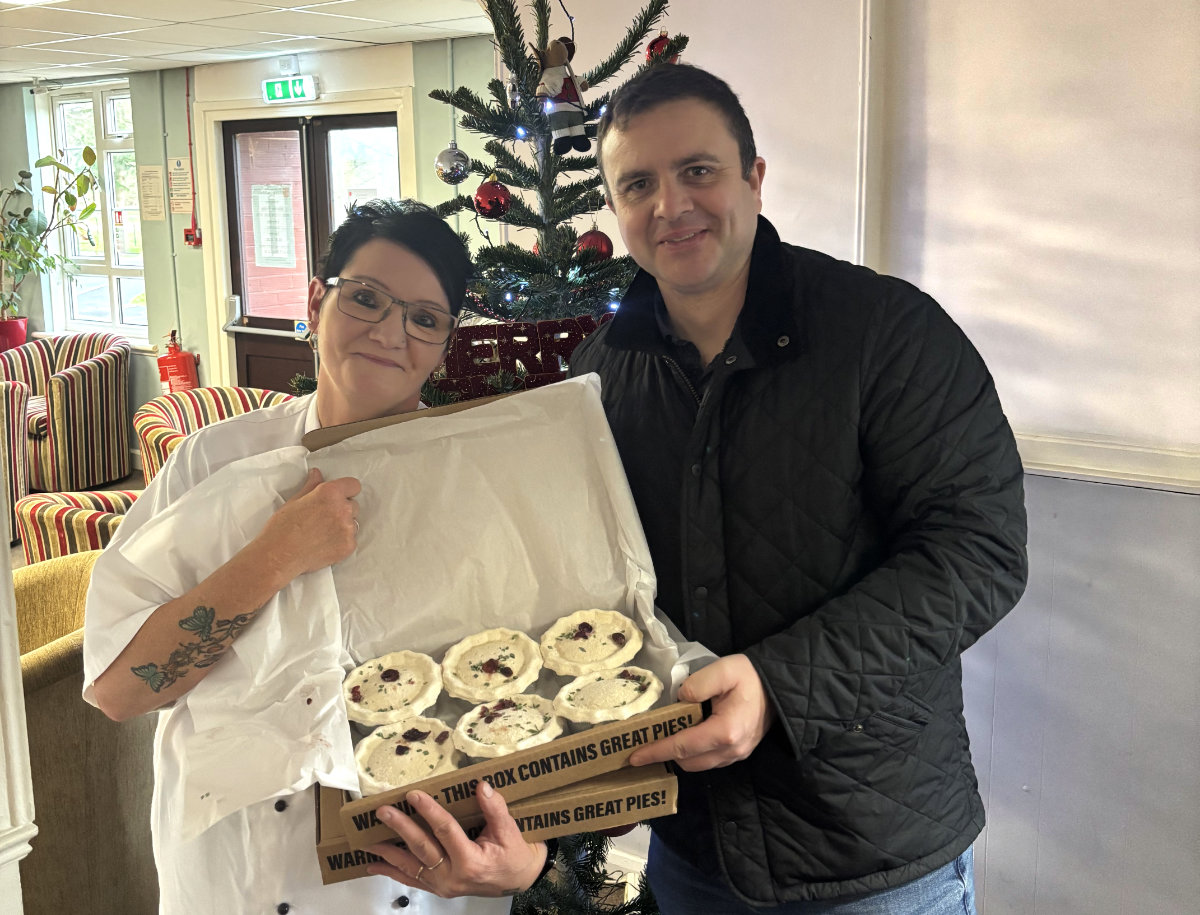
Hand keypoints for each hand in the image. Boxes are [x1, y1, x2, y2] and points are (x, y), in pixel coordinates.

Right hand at [253, 468, 360, 582]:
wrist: (279, 555)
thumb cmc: (282, 527)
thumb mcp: (295, 501)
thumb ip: (311, 486)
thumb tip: (317, 473)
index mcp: (330, 493)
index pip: (354, 485)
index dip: (346, 490)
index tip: (339, 496)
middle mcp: (342, 508)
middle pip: (354, 505)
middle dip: (342, 509)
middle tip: (324, 518)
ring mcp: (347, 528)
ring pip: (353, 523)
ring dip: (343, 526)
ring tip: (322, 533)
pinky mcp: (348, 546)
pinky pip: (351, 540)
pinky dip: (341, 542)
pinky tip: (324, 544)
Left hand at [365, 781, 546, 896]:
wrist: (517, 879)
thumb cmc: (514, 855)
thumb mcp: (510, 831)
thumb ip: (495, 808)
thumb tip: (481, 786)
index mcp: (471, 861)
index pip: (445, 831)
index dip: (429, 811)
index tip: (413, 794)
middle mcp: (453, 877)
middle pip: (422, 848)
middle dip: (400, 828)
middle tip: (383, 811)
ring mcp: (443, 886)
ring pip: (411, 866)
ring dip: (388, 852)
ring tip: (368, 839)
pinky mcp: (438, 888)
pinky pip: (411, 880)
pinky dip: (391, 872)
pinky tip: (374, 865)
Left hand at [629, 654, 775, 770]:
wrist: (777, 686)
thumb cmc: (750, 676)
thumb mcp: (722, 670)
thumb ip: (696, 685)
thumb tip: (678, 701)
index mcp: (725, 731)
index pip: (682, 746)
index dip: (656, 751)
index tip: (634, 756)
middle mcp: (731, 750)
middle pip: (687, 761)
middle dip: (664, 754)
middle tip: (644, 741)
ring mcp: (737, 756)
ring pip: (698, 765)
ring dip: (678, 755)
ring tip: (660, 740)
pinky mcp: (738, 754)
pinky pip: (709, 761)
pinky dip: (692, 754)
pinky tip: (683, 738)